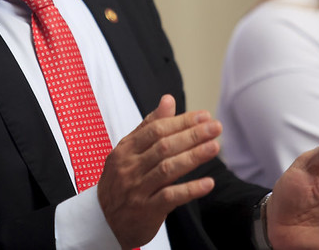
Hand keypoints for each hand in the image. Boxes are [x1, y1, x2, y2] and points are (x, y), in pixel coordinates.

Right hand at [97, 94, 219, 247]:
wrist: (103, 219)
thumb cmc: (120, 180)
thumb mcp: (128, 150)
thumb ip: (149, 125)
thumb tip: (168, 100)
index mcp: (126, 149)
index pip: (156, 129)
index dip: (182, 122)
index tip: (204, 116)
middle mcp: (130, 167)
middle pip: (164, 147)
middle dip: (192, 135)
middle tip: (215, 128)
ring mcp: (137, 189)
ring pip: (167, 169)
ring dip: (193, 157)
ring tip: (214, 147)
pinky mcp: (146, 210)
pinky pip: (170, 197)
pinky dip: (190, 189)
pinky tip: (208, 183)